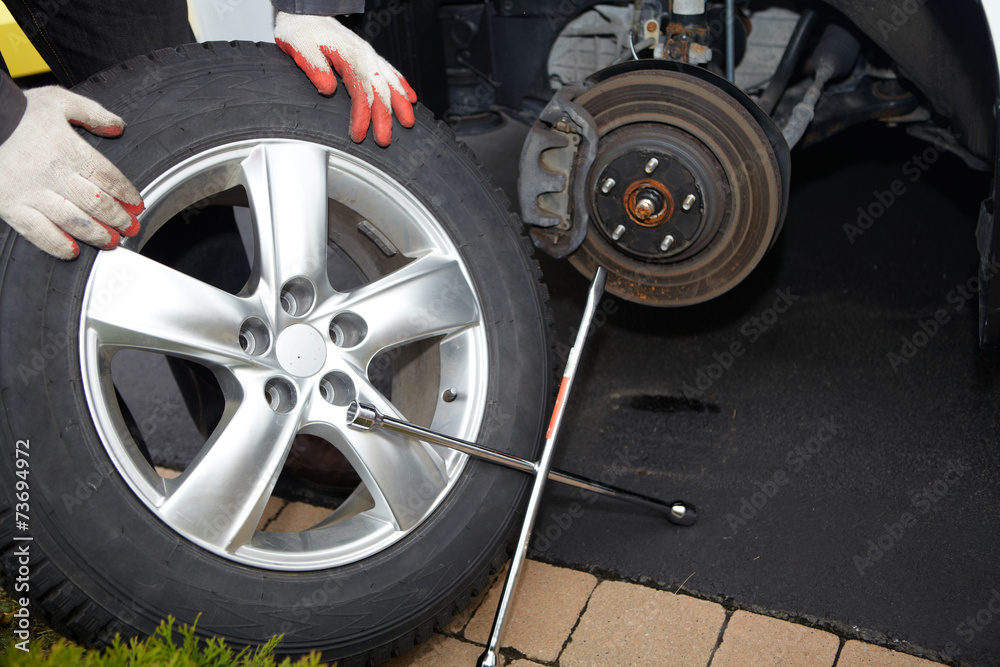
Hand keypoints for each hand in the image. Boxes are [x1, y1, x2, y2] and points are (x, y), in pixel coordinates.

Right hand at [0, 86, 142, 259]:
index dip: (127, 193)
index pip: (108, 177)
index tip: (136, 204)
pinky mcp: (10, 206)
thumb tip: (117, 127)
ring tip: (112, 241)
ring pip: (73, 221)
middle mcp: (52, 173)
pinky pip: (37, 232)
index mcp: (68, 149)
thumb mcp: (57, 101)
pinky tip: (72, 251)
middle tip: (131, 227)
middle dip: (119, 218)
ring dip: (97, 234)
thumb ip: (92, 113)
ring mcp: (31, 192)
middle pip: (96, 203)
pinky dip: (57, 244)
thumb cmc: (14, 112)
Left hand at [274, 11, 416, 146]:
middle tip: (384, 141)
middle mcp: (365, 55)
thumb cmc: (301, 29)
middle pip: (380, 91)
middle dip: (384, 118)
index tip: (358, 135)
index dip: (362, 115)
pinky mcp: (369, 56)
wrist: (306, 12)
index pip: (361, 91)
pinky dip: (402, 86)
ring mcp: (369, 55)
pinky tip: (410, 97)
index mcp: (349, 55)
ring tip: (408, 123)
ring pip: (391, 82)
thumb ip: (314, 67)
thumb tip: (327, 88)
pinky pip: (391, 72)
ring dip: (400, 104)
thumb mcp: (299, 46)